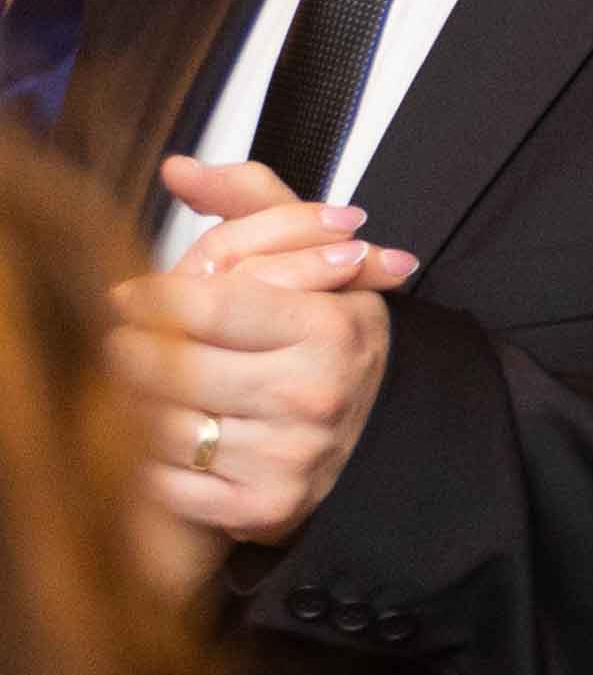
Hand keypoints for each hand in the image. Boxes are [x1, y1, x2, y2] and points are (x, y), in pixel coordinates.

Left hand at [118, 160, 416, 545]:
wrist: (382, 436)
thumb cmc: (331, 343)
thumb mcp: (311, 261)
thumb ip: (250, 204)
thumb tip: (178, 168)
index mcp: (328, 326)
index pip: (205, 304)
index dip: (152, 298)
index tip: (131, 298)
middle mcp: (313, 392)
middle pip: (173, 366)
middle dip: (134, 354)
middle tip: (128, 347)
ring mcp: (291, 455)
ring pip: (164, 425)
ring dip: (139, 409)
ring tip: (147, 393)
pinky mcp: (266, 506)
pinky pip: (170, 485)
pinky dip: (153, 468)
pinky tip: (169, 445)